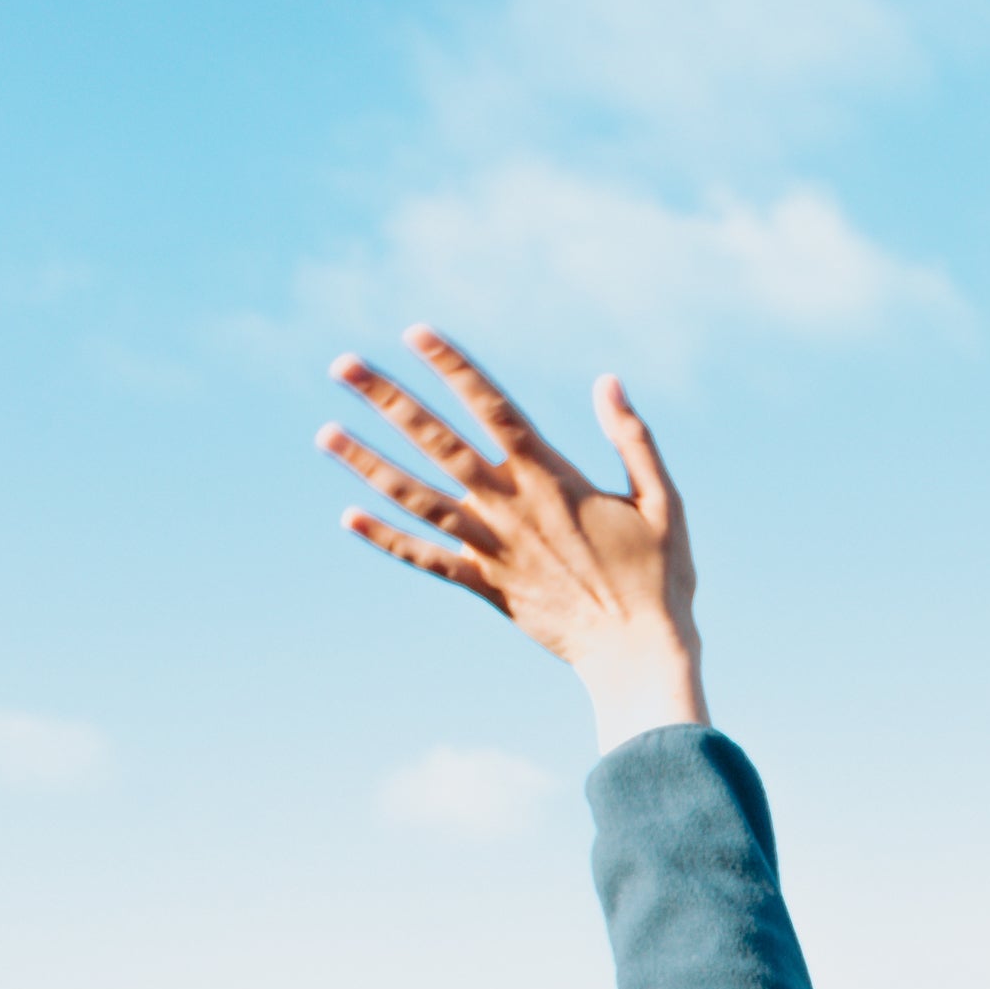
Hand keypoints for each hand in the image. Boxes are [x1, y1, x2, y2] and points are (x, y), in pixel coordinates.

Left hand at [320, 327, 706, 750]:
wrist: (640, 655)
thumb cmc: (662, 578)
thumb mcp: (663, 502)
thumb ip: (633, 439)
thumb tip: (609, 382)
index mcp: (553, 478)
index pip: (493, 408)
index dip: (454, 367)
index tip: (416, 333)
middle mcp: (512, 507)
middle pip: (438, 441)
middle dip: (388, 399)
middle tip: (342, 364)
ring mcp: (494, 548)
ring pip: (418, 496)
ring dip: (368, 462)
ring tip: (325, 431)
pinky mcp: (487, 586)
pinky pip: (428, 559)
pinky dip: (387, 539)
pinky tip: (348, 517)